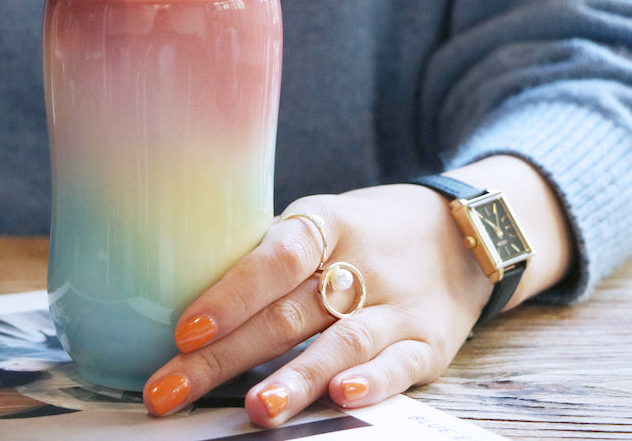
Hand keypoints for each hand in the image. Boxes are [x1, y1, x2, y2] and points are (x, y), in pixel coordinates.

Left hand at [142, 155, 572, 425]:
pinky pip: (398, 365)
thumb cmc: (364, 233)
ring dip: (296, 379)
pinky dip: (371, 383)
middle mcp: (358, 265)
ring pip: (340, 343)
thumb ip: (270, 257)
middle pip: (287, 313)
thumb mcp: (320, 221)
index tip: (184, 331)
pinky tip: (341, 399)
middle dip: (224, 357)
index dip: (229, 294)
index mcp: (323, 225)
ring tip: (256, 410)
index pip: (273, 258)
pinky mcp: (428, 343)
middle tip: (170, 391)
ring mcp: (395, 306)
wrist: (461, 232)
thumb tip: (192, 302)